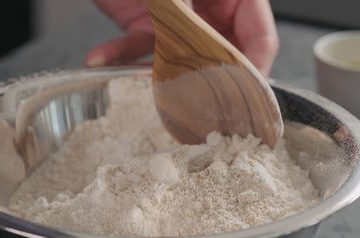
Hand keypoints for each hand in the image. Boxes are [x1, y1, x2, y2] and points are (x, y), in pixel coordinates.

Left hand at [85, 0, 278, 75]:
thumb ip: (192, 9)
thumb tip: (200, 40)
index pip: (261, 38)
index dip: (256, 66)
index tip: (245, 91)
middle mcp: (212, 13)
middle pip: (222, 57)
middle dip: (209, 82)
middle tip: (203, 106)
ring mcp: (180, 23)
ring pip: (176, 62)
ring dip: (158, 76)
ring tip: (150, 92)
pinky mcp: (146, 27)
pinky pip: (135, 49)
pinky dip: (116, 54)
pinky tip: (98, 58)